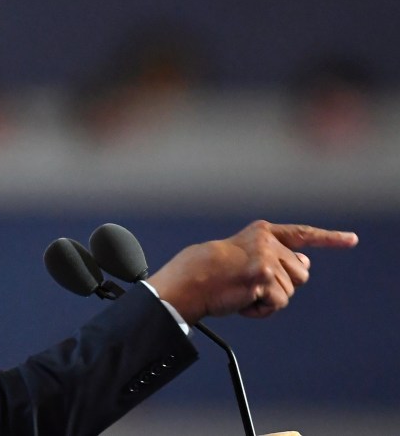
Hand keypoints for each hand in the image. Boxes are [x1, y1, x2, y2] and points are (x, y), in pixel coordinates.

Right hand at [149, 220, 357, 323]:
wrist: (190, 279)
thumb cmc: (211, 271)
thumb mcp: (245, 256)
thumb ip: (276, 257)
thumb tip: (306, 265)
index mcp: (262, 232)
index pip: (302, 234)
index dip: (330, 239)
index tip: (352, 240)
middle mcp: (268, 242)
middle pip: (300, 274)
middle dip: (282, 286)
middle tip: (252, 286)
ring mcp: (268, 259)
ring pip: (289, 292)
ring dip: (268, 299)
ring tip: (242, 293)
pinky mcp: (265, 278)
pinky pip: (277, 304)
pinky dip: (261, 310)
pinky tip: (242, 302)